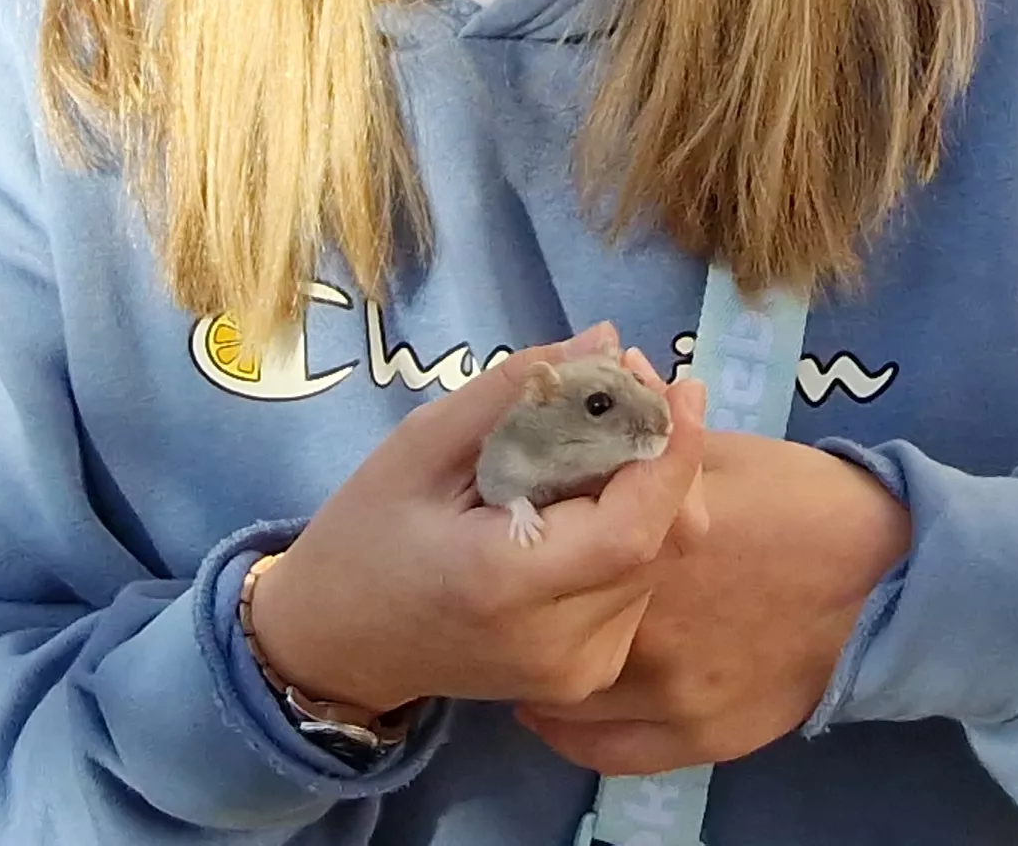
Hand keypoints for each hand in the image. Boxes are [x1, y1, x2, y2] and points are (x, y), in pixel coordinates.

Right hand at [244, 326, 709, 717]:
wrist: (337, 647)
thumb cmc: (366, 535)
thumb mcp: (419, 447)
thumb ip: (513, 391)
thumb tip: (607, 340)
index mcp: (506, 586)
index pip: (632, 527)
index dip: (671, 453)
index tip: (680, 383)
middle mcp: (558, 644)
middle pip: (661, 542)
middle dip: (664, 455)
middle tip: (633, 387)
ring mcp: (579, 671)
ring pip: (660, 563)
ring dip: (650, 490)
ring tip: (602, 434)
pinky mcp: (588, 677)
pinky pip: (639, 588)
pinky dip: (631, 531)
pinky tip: (587, 500)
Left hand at [512, 432, 908, 776]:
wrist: (888, 577)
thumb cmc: (804, 500)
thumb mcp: (718, 453)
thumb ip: (645, 439)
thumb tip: (596, 391)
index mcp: (641, 549)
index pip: (548, 551)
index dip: (521, 538)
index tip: (503, 527)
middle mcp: (645, 627)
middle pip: (550, 623)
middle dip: (529, 605)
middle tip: (515, 588)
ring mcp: (672, 691)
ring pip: (566, 693)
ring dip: (536, 669)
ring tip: (527, 644)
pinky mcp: (702, 735)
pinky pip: (608, 751)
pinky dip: (569, 734)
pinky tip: (550, 711)